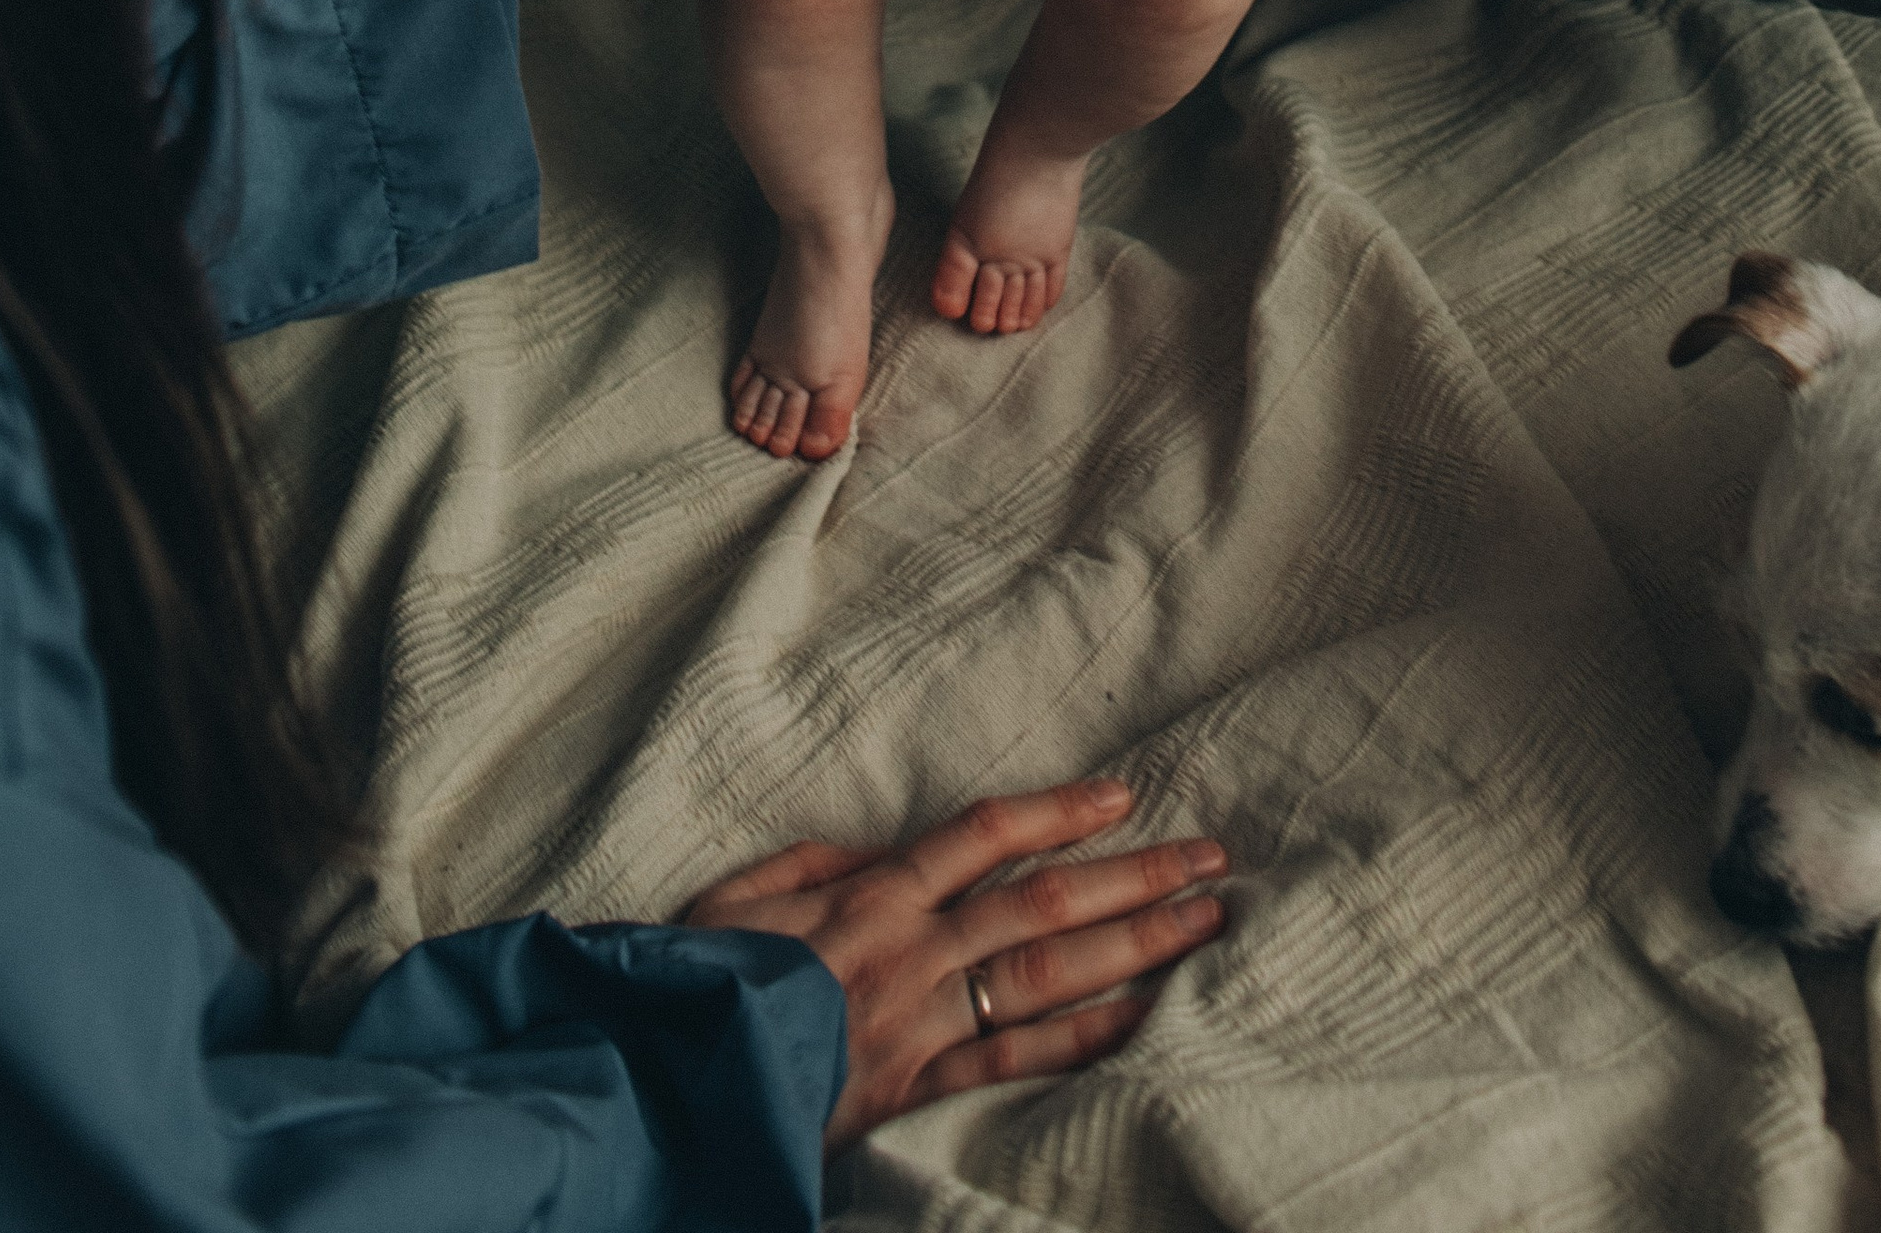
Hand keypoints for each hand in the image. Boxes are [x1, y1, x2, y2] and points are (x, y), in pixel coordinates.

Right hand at [683, 779, 1227, 1149]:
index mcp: (871, 895)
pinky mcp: (917, 1088)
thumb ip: (817, 863)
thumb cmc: (697, 979)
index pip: (983, 836)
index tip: (1123, 792)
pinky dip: (1082, 1038)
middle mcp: (911, 949)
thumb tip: (877, 850)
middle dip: (1133, 875)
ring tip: (1202, 922)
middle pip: (1042, 902)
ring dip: (1133, 945)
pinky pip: (1014, 1059)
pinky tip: (1140, 1017)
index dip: (1057, 810)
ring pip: (1047, 974)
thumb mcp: (743, 894)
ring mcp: (921, 1020)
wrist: (669, 1076)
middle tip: (1211, 856)